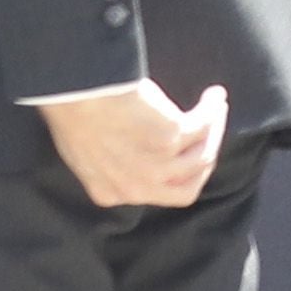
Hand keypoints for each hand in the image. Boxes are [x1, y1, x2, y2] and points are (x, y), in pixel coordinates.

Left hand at [42, 78, 227, 210]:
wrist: (74, 94)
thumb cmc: (74, 114)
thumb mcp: (85, 154)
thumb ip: (111, 166)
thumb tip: (135, 153)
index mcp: (110, 193)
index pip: (158, 196)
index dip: (179, 173)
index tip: (187, 152)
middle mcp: (137, 187)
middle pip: (189, 186)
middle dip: (204, 159)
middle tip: (209, 136)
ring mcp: (156, 166)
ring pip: (203, 157)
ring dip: (215, 130)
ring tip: (217, 109)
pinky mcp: (172, 138)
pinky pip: (205, 125)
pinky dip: (213, 109)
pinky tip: (214, 96)